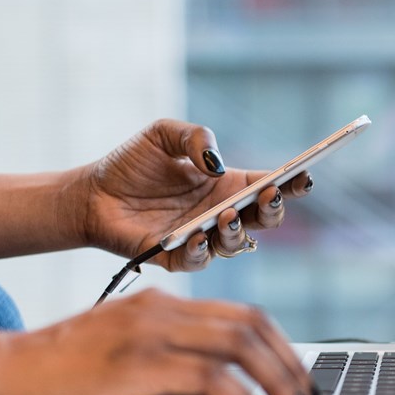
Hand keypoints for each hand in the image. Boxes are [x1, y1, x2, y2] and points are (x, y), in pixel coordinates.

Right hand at [0, 289, 317, 394]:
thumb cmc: (58, 375)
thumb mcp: (128, 363)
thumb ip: (176, 371)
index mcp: (162, 304)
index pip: (243, 314)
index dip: (282, 345)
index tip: (300, 377)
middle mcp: (161, 309)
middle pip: (251, 325)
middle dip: (291, 364)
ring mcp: (148, 332)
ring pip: (239, 346)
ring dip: (277, 381)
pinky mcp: (134, 363)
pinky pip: (207, 377)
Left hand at [79, 119, 313, 270]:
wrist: (91, 194)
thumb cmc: (131, 164)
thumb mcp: (163, 134)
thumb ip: (195, 137)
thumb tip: (216, 163)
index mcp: (227, 185)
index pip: (269, 186)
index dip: (291, 183)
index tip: (303, 175)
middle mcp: (221, 214)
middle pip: (264, 219)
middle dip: (274, 209)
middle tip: (269, 194)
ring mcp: (202, 238)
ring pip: (237, 244)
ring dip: (238, 231)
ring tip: (227, 215)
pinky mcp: (176, 257)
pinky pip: (199, 260)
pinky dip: (202, 250)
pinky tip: (197, 235)